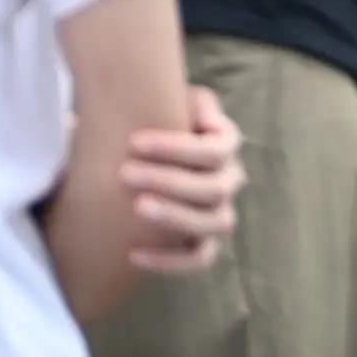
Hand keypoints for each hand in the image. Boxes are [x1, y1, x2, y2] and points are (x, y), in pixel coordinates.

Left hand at [121, 86, 244, 272]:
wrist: (141, 154)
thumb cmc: (151, 119)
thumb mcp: (165, 97)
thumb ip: (174, 94)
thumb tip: (177, 104)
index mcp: (226, 141)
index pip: (216, 149)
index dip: (177, 147)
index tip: (133, 142)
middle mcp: (230, 178)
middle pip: (214, 186)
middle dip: (169, 180)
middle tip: (126, 174)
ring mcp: (222, 212)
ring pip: (215, 222)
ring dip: (177, 217)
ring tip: (137, 209)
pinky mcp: (206, 243)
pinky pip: (199, 259)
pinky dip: (170, 261)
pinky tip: (133, 255)